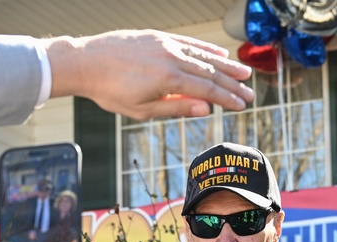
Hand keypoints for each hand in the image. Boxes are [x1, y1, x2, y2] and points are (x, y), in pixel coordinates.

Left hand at [45, 30, 253, 119]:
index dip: (227, 98)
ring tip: (242, 72)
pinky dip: (205, 49)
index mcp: (168, 79)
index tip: (242, 105)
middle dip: (232, 84)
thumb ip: (176, 108)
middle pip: (209, 72)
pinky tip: (218, 54)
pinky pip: (188, 43)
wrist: (86, 62)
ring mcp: (165, 44)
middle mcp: (171, 58)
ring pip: (202, 55)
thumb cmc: (110, 91)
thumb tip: (206, 109)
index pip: (207, 90)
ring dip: (225, 65)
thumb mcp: (142, 109)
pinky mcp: (158, 37)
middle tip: (250, 93)